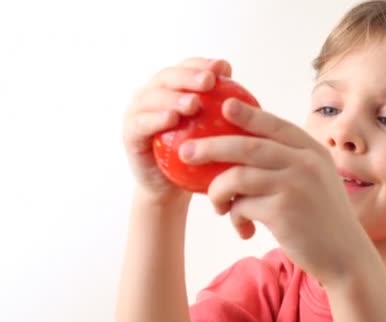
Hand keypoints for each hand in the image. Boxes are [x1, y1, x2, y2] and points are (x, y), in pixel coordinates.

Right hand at [122, 57, 231, 200]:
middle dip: (189, 76)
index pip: (188, 67)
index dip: (203, 64)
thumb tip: (247, 96)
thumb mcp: (216, 134)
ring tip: (193, 103)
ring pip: (154, 97)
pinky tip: (172, 119)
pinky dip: (155, 119)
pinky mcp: (129, 133)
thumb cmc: (198, 156)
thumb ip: (225, 112)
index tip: (223, 68)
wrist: (171, 186)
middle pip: (169, 77)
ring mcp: (137, 111)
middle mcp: (153, 94)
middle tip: (209, 82)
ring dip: (173, 98)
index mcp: (174, 88)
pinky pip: (142, 123)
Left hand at [179, 99, 372, 283]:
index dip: (248, 113)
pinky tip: (243, 229)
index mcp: (313, 151)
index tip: (224, 105)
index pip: (275, 125)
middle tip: (186, 152)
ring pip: (237, 176)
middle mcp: (305, 163)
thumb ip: (290, 162)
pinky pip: (242, 206)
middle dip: (212, 147)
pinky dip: (234, 217)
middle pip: (247, 145)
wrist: (345, 256)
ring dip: (217, 191)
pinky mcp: (283, 212)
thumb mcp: (315, 180)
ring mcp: (295, 185)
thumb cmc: (322, 218)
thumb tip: (245, 150)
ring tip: (216, 206)